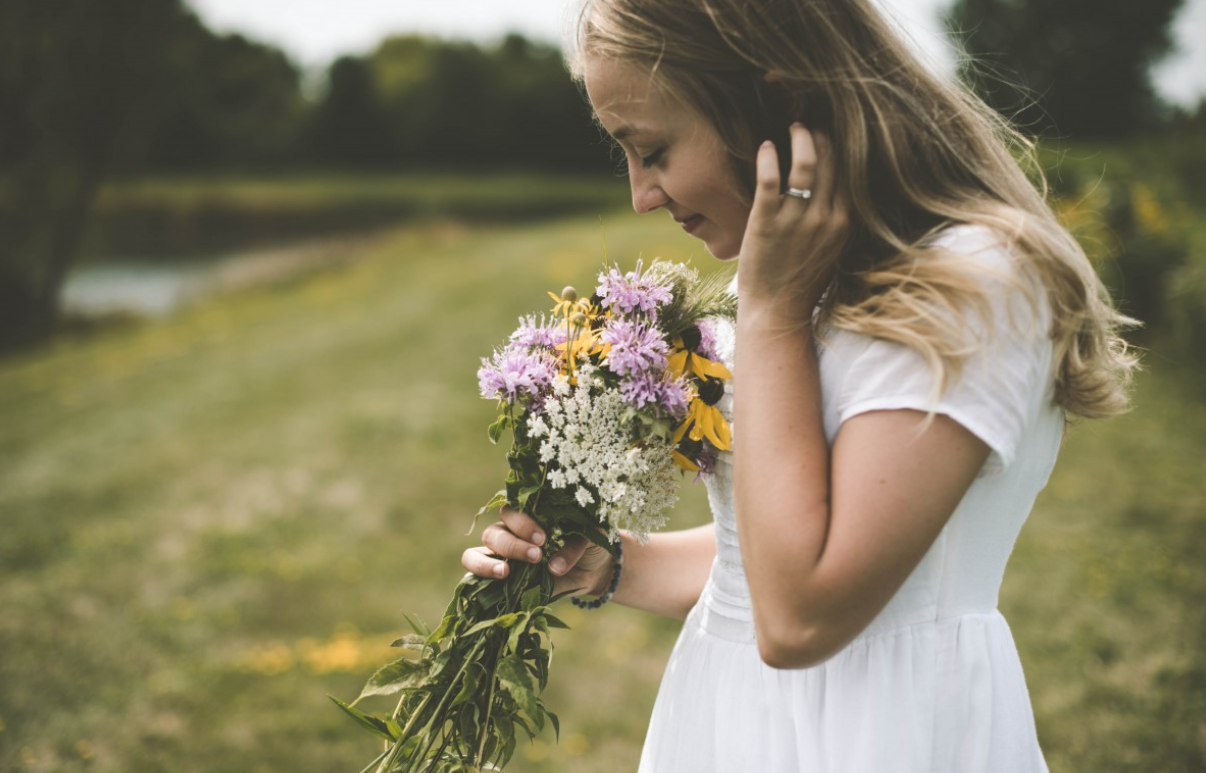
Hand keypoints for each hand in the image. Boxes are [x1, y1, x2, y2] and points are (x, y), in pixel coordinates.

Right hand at [461, 508, 615, 597]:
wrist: (595, 569)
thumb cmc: (589, 544)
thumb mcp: (590, 539)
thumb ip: (573, 547)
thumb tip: (554, 567)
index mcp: (528, 516)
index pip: (510, 512)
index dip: (522, 524)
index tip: (543, 538)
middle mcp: (510, 534)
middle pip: (493, 533)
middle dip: (512, 545)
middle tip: (536, 556)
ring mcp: (501, 558)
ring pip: (474, 554)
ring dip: (487, 563)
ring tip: (505, 572)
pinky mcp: (501, 581)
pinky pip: (477, 578)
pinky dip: (481, 579)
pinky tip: (498, 583)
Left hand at [737, 123, 848, 313]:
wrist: (777, 312)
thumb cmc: (801, 281)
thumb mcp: (832, 248)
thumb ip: (837, 219)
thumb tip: (838, 190)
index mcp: (844, 222)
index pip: (849, 172)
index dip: (840, 147)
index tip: (831, 133)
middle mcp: (825, 218)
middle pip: (831, 161)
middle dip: (822, 136)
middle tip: (809, 125)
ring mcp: (796, 220)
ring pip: (805, 163)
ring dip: (800, 138)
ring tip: (792, 127)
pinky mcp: (766, 223)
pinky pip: (770, 179)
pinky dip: (769, 157)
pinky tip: (765, 147)